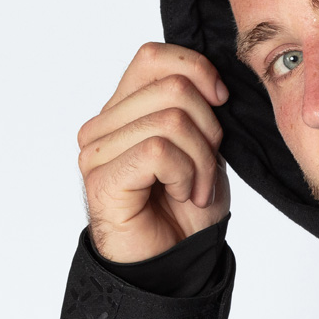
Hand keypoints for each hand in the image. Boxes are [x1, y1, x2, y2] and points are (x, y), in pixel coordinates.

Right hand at [78, 42, 229, 262]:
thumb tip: (210, 77)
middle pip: (173, 87)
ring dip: (201, 161)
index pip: (154, 56)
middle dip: (209, 129)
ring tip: (194, 188)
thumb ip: (197, 105)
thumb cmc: (186, 208)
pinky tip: (181, 195)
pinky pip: (158, 151)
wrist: (177, 263)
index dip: (198, 71)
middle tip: (205, 168)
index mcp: (124, 110)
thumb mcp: (203, 145)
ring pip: (171, 120)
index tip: (221, 103)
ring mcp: (97, 151)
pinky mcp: (102, 178)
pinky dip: (185, 175)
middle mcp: (103, 125)